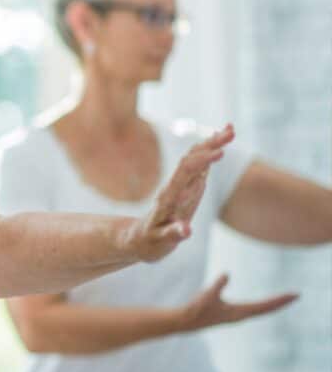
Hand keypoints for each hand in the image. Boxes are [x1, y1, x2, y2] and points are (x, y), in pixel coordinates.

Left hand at [122, 124, 234, 261]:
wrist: (140, 238)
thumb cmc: (151, 242)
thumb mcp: (161, 241)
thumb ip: (173, 234)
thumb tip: (186, 230)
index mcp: (169, 197)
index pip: (185, 173)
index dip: (202, 161)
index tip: (220, 152)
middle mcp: (174, 187)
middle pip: (191, 160)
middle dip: (210, 145)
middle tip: (231, 131)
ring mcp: (181, 186)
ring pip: (195, 159)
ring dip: (212, 144)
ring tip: (230, 129)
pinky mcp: (186, 188)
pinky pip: (198, 167)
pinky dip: (209, 154)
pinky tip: (220, 146)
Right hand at [181, 273, 297, 331]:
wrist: (185, 321)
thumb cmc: (196, 309)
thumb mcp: (208, 294)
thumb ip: (219, 284)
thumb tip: (228, 273)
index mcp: (239, 312)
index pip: (265, 306)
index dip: (280, 300)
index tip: (295, 294)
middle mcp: (241, 315)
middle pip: (267, 309)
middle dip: (281, 302)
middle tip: (296, 295)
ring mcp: (236, 316)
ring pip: (261, 310)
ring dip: (272, 304)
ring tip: (283, 299)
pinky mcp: (231, 314)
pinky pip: (253, 309)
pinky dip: (262, 305)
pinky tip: (261, 305)